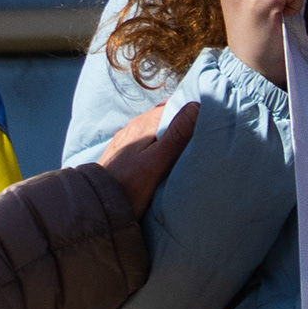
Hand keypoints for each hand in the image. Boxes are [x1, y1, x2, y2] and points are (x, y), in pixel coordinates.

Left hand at [94, 99, 196, 216]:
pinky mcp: (123, 151)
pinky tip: (165, 151)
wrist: (96, 203)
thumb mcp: (158, 162)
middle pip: (163, 115)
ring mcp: (126, 139)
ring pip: (154, 127)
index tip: (211, 113)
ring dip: (170, 130)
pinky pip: (146, 138)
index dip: (191, 107)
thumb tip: (195, 106)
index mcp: (144, 125)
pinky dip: (159, 140)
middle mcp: (133, 127)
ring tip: (188, 139)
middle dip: (182, 118)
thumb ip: (177, 135)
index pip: (173, 105)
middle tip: (205, 126)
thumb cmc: (131, 185)